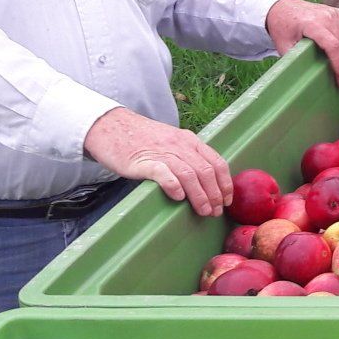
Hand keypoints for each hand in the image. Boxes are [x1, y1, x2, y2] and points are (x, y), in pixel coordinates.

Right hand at [83, 106, 232, 215]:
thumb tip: (206, 182)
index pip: (217, 162)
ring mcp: (162, 152)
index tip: (227, 199)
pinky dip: (174, 185)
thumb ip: (188, 156)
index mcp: (189, 140)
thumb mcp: (171, 141)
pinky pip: (163, 173)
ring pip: (189, 175)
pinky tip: (179, 197)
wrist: (111, 126)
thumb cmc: (142, 139)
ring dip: (200, 196)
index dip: (225, 183)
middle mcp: (179, 145)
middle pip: (206, 171)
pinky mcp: (143, 161)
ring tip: (204, 211)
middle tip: (216, 211)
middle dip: (215, 194)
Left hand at [266, 0, 338, 87]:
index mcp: (312, 23)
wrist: (283, 7)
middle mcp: (326, 17)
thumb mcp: (283, 44)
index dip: (338, 62)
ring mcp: (333, 14)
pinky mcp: (337, 14)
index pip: (332, 45)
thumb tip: (302, 75)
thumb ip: (294, 58)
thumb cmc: (282, 26)